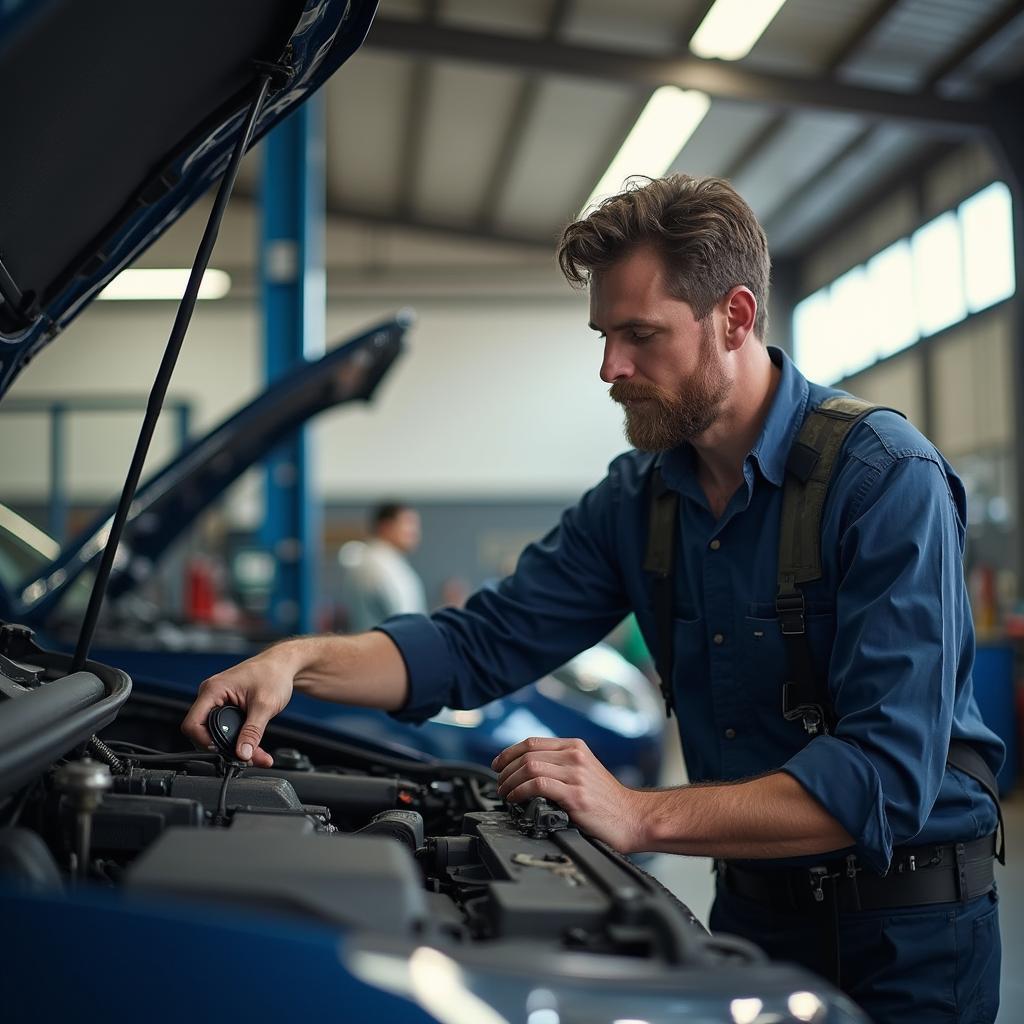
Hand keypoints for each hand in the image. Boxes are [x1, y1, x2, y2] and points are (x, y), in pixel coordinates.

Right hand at [181, 645, 298, 765]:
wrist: (283, 665)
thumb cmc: (274, 674)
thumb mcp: (265, 705)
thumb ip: (252, 732)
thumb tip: (243, 754)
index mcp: (213, 689)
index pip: (192, 724)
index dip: (203, 741)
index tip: (222, 751)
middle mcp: (211, 695)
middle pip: (202, 732)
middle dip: (222, 748)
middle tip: (244, 758)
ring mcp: (218, 701)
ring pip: (216, 733)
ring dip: (233, 747)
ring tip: (254, 755)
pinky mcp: (226, 707)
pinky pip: (225, 728)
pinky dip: (239, 740)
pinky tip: (253, 748)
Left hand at [491, 737, 648, 852]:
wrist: (634, 819)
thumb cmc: (608, 801)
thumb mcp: (584, 772)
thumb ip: (560, 766)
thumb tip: (527, 771)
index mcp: (575, 747)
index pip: (532, 742)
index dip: (508, 753)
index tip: (497, 765)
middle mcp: (575, 756)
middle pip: (527, 754)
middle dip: (505, 770)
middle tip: (499, 785)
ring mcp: (576, 775)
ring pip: (529, 767)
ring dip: (510, 782)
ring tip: (505, 794)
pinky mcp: (575, 795)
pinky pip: (538, 785)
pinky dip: (520, 791)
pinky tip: (516, 800)